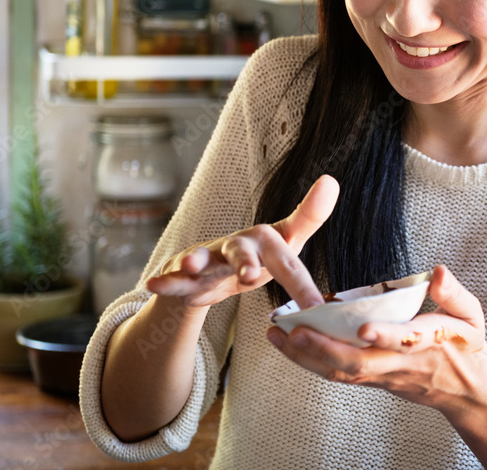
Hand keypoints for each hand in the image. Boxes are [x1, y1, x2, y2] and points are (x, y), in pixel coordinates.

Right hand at [146, 175, 339, 309]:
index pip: (287, 263)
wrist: (211, 269)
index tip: (318, 306)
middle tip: (248, 275)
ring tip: (189, 265)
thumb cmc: (256, 255)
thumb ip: (309, 217)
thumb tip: (332, 180)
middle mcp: (238, 244)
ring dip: (195, 261)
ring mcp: (209, 255)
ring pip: (203, 258)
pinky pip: (175, 277)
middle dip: (244, 261)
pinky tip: (154, 283)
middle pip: (241, 250)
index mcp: (266, 243)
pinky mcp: (184, 271)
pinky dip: (166, 280)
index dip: (302, 285)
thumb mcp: (287, 242)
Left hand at [267, 265, 486, 411]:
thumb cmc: (466, 346)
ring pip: (341, 373)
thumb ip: (455, 294)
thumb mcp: (472, 316)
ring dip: (307, 357)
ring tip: (277, 336)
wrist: (465, 390)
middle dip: (323, 349)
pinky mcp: (372, 381)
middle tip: (294, 331)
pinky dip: (311, 362)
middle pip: (357, 364)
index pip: (403, 342)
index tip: (362, 328)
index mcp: (427, 345)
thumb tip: (438, 272)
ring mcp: (383, 376)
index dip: (383, 336)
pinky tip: (290, 345)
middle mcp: (399, 364)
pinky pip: (338, 374)